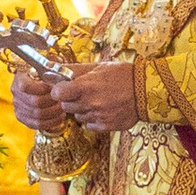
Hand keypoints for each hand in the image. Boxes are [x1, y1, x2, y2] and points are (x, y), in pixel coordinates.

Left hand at [14, 59, 142, 133]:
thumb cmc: (121, 75)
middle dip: (71, 100)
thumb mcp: (98, 67)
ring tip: (97, 100)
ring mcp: (99, 116)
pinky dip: (93, 119)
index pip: (58, 93)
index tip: (62, 89)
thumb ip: (74, 70)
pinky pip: (89, 125)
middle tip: (83, 93)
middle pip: (66, 107)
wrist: (145, 90)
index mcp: (88, 86)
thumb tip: (50, 70)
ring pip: (78, 117)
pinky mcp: (106, 126)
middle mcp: (92, 103)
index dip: (57, 91)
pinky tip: (103, 110)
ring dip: (83, 110)